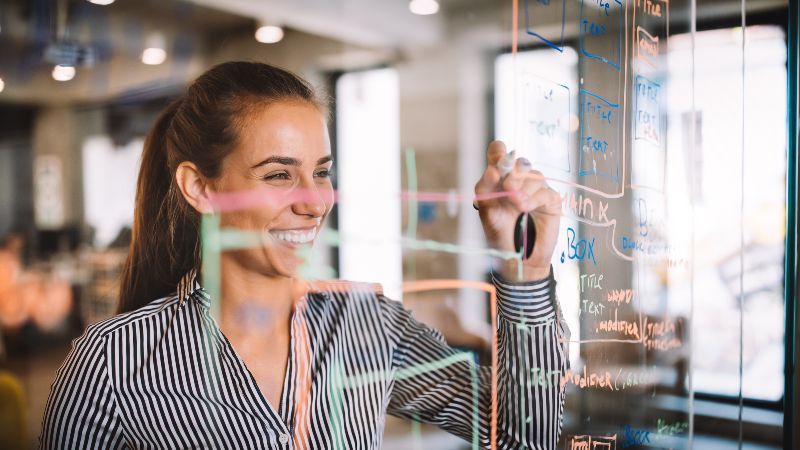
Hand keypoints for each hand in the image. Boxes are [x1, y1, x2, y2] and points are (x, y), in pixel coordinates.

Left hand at [474, 141, 561, 280]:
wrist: (517, 258)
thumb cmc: (499, 233)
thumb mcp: (486, 211)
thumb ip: (485, 189)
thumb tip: (493, 170)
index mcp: (500, 179)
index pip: (499, 153)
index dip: (498, 152)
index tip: (497, 160)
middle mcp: (519, 180)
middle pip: (519, 162)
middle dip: (513, 172)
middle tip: (508, 187)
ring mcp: (536, 189)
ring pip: (534, 175)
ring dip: (524, 188)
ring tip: (517, 206)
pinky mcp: (551, 200)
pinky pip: (545, 191)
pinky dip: (534, 199)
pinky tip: (526, 209)